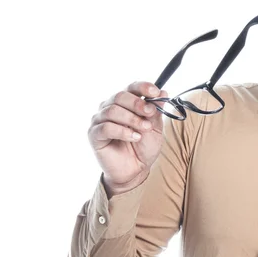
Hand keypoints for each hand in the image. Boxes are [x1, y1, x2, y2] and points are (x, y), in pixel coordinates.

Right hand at [88, 81, 168, 195]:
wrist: (136, 169)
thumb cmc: (143, 146)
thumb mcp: (155, 127)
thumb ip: (156, 111)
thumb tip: (163, 93)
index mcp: (126, 103)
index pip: (131, 87)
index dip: (143, 87)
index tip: (155, 92)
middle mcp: (110, 107)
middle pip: (120, 96)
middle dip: (137, 104)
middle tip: (149, 113)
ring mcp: (100, 120)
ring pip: (112, 110)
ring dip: (132, 119)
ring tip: (144, 129)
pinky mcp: (94, 135)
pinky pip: (105, 127)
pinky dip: (122, 131)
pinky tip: (134, 137)